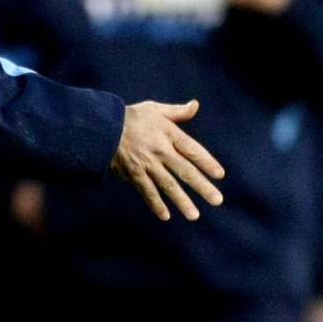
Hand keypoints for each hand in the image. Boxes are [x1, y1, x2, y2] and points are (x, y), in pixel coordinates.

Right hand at [110, 100, 224, 221]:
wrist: (103, 127)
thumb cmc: (131, 118)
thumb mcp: (155, 109)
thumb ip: (177, 111)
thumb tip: (195, 105)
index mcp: (168, 134)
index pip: (192, 150)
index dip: (206, 162)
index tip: (219, 175)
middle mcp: (160, 150)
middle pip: (184, 171)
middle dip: (201, 186)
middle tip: (217, 200)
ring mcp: (147, 164)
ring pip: (168, 185)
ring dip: (182, 201)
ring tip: (194, 215)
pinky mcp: (134, 174)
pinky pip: (147, 191)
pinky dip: (156, 204)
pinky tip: (165, 216)